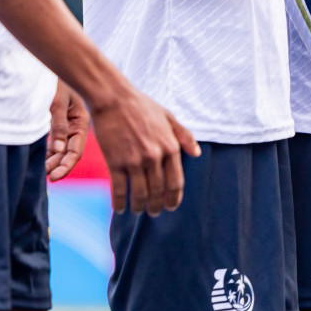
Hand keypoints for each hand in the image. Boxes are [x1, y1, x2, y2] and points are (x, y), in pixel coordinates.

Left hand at [46, 81, 90, 181]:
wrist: (52, 65)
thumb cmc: (56, 82)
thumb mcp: (57, 103)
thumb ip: (58, 126)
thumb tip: (58, 150)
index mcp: (81, 121)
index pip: (75, 150)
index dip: (66, 165)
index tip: (54, 177)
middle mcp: (76, 125)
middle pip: (70, 152)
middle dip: (60, 165)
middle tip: (47, 177)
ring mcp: (67, 124)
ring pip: (62, 148)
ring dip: (54, 160)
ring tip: (44, 171)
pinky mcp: (58, 122)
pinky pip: (56, 142)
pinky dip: (50, 152)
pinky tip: (44, 160)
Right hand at [88, 84, 199, 215]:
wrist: (114, 98)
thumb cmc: (142, 107)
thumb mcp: (169, 117)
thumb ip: (184, 136)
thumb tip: (196, 154)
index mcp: (170, 146)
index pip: (176, 182)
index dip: (174, 198)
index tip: (171, 207)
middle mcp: (154, 156)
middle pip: (158, 192)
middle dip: (157, 206)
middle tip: (155, 212)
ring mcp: (134, 160)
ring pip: (139, 194)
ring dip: (139, 207)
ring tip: (139, 210)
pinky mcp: (115, 162)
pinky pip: (119, 190)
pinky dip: (120, 203)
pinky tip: (120, 209)